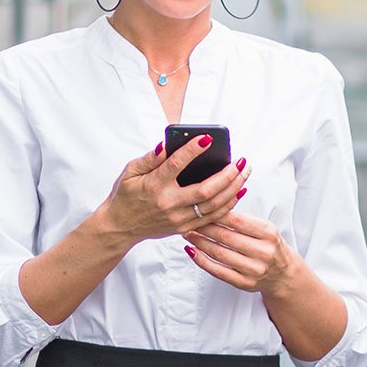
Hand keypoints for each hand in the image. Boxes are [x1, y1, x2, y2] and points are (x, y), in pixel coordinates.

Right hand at [103, 135, 250, 245]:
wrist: (121, 226)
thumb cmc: (126, 195)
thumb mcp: (130, 172)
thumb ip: (149, 158)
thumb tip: (166, 145)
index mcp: (154, 185)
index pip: (176, 165)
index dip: (192, 150)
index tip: (207, 139)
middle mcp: (169, 203)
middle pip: (205, 189)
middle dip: (227, 174)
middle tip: (241, 161)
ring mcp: (179, 218)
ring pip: (213, 205)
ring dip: (233, 188)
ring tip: (244, 173)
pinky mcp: (185, 228)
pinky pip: (212, 218)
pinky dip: (228, 205)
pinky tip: (238, 191)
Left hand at [184, 210, 295, 293]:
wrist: (283, 274)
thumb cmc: (269, 247)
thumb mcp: (264, 229)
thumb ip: (243, 220)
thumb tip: (215, 206)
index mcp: (268, 233)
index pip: (236, 220)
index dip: (216, 214)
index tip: (201, 209)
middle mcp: (263, 252)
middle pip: (225, 237)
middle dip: (204, 228)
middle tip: (190, 220)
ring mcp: (254, 269)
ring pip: (219, 254)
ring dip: (199, 243)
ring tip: (188, 234)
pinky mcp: (244, 283)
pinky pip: (218, 271)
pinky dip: (202, 260)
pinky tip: (192, 252)